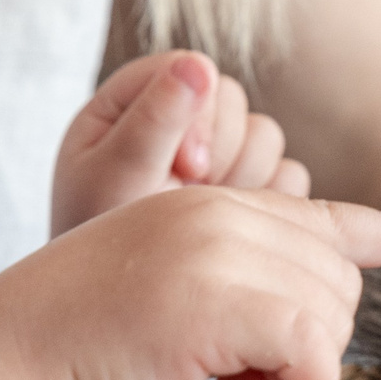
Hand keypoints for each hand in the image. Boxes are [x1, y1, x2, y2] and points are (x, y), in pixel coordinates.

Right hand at [0, 186, 380, 379]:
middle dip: (309, 344)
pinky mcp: (219, 300)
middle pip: (339, 281)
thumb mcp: (167, 296)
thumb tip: (311, 335)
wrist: (10, 362)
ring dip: (294, 373)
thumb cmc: (80, 345)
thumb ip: (235, 290)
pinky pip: (311, 347)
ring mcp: (219, 249)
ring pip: (331, 314)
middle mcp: (221, 212)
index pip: (321, 216)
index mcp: (209, 204)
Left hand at [52, 51, 307, 235]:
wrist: (115, 312)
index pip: (190, 70)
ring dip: (243, 184)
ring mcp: (217, 158)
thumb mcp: (113, 181)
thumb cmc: (93, 244)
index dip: (199, 115)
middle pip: (235, 103)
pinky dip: (269, 208)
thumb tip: (196, 66)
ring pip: (266, 141)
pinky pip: (287, 181)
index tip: (186, 167)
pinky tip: (234, 237)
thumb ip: (151, 123)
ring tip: (206, 222)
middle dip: (222, 153)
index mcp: (130, 103)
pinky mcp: (248, 194)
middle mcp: (178, 123)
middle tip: (195, 197)